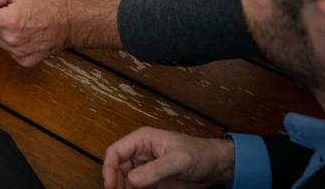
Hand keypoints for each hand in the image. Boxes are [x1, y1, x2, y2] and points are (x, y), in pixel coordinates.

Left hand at [0, 0, 70, 66]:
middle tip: (7, 11)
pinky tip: (26, 34)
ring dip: (3, 31)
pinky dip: (14, 42)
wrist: (67, 23)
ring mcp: (17, 52)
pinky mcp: (24, 61)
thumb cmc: (44, 3)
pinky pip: (10, 50)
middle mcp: (11, 39)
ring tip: (20, 22)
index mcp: (8, 20)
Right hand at [103, 128, 234, 188]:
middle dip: (115, 183)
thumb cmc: (198, 155)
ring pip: (125, 180)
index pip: (116, 152)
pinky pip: (136, 188)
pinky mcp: (152, 181)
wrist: (215, 166)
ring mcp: (145, 168)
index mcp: (142, 140)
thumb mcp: (178, 161)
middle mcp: (140, 153)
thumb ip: (155, 170)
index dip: (109, 168)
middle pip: (117, 168)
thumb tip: (131, 181)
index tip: (110, 186)